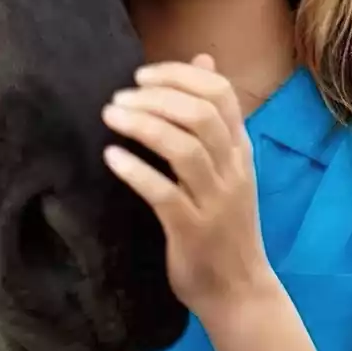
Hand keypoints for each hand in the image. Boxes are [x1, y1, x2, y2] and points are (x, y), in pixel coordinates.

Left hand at [101, 54, 271, 312]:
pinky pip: (163, 193)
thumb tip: (204, 59)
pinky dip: (136, 171)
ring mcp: (215, 201)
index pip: (221, 94)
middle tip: (119, 97)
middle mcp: (232, 171)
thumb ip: (215, 117)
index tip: (142, 76)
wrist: (239, 291)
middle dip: (156, 97)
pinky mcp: (192, 230)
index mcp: (240, 151)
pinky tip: (112, 158)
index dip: (180, 75)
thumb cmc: (224, 225)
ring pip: (184, 149)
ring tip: (111, 116)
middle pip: (201, 115)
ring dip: (144, 125)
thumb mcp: (227, 165)